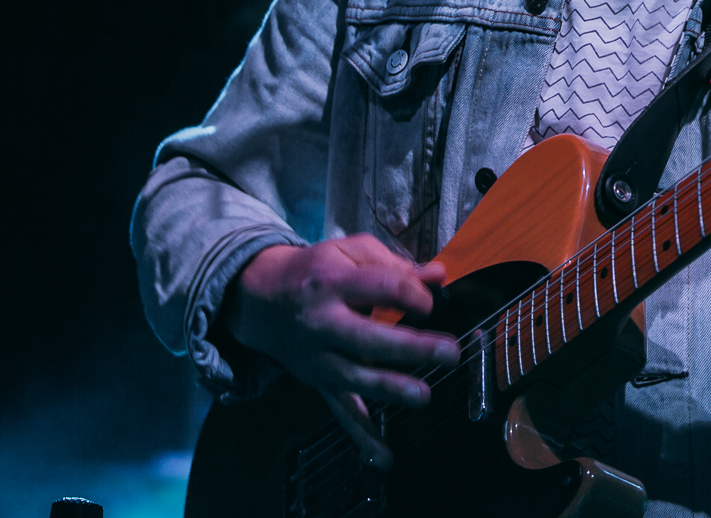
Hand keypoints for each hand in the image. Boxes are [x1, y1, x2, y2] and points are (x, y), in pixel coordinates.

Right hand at [222, 234, 457, 467]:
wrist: (261, 298)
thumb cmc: (316, 270)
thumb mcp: (348, 251)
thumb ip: (393, 262)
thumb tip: (438, 275)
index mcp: (332, 281)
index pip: (381, 287)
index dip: (412, 294)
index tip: (430, 302)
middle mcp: (322, 322)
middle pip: (368, 337)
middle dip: (411, 346)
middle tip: (450, 352)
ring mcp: (318, 357)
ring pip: (355, 378)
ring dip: (391, 389)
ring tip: (424, 397)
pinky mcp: (318, 382)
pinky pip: (340, 412)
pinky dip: (362, 437)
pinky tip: (384, 458)